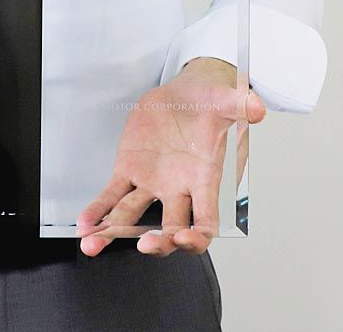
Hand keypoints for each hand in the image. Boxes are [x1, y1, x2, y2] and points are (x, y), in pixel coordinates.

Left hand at [76, 58, 265, 257]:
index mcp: (204, 181)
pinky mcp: (129, 170)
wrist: (184, 96)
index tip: (186, 238)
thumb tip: (257, 107)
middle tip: (145, 245)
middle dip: (159, 242)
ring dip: (113, 233)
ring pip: (132, 217)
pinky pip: (112, 195)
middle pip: (169, 229)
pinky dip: (98, 210)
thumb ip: (240, 105)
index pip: (206, 222)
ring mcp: (151, 184)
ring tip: (93, 244)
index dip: (197, 236)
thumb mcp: (224, 101)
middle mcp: (177, 190)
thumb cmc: (208, 106)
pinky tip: (85, 223)